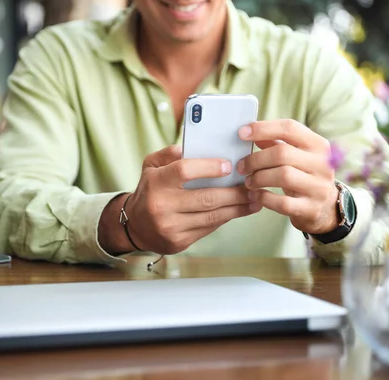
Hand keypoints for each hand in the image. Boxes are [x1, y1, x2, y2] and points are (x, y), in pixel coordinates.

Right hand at [118, 145, 260, 254]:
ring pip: (212, 216)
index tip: (229, 166)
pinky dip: (226, 218)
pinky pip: (209, 228)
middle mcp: (162, 206)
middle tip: (252, 185)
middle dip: (235, 193)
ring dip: (238, 208)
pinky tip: (239, 211)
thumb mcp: (151, 166)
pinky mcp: (179, 242)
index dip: (209, 168)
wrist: (134, 226)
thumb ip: (170, 153)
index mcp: (156, 182)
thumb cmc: (150, 190)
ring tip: (254, 200)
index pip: (185, 171)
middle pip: (207, 198)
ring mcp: (171, 226)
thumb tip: (194, 147)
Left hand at [237, 119, 339, 234]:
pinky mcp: (311, 208)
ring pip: (283, 175)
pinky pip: (283, 202)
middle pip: (282, 153)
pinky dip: (265, 198)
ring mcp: (319, 187)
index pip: (289, 128)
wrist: (324, 208)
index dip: (263, 128)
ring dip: (259, 178)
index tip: (242, 133)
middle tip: (242, 167)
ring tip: (248, 182)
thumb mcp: (295, 156)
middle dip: (256, 159)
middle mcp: (323, 164)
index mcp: (318, 144)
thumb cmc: (304, 176)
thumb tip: (249, 132)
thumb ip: (275, 143)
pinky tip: (256, 196)